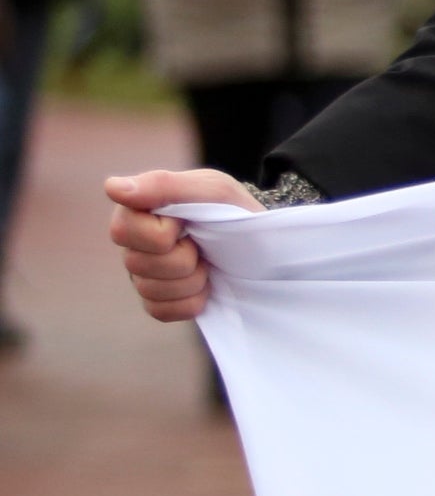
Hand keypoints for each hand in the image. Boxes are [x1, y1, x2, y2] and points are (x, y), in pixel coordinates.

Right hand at [105, 167, 258, 324]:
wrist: (261, 244)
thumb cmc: (233, 210)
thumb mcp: (211, 190)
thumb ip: (163, 185)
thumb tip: (112, 188)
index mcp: (137, 211)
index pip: (122, 231)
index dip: (162, 233)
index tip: (187, 223)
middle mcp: (132, 243)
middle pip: (137, 264)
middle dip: (182, 258)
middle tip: (202, 245)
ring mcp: (142, 274)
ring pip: (150, 290)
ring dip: (192, 279)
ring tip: (207, 263)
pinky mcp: (157, 300)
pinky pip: (160, 310)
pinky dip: (191, 301)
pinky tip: (205, 285)